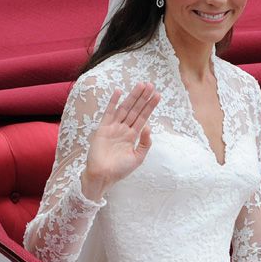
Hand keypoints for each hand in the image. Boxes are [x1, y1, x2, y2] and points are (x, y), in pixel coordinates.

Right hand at [82, 82, 160, 200]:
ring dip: (132, 97)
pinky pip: (109, 113)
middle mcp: (123, 129)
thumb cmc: (120, 170)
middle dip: (143, 98)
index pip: (143, 117)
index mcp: (132, 135)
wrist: (103, 176)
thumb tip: (149, 127)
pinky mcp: (103, 129)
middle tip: (151, 85)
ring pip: (125, 108)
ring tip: (141, 85)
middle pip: (135, 109)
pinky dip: (113, 102)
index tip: (157, 95)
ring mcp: (113, 128)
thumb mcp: (138, 157)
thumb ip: (145, 143)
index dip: (150, 106)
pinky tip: (118, 91)